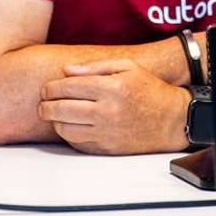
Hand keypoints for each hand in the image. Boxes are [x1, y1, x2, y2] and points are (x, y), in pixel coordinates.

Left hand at [39, 58, 190, 154]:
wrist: (172, 119)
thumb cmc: (149, 89)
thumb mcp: (127, 66)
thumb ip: (95, 67)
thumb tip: (66, 71)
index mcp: (111, 87)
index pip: (67, 87)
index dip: (51, 87)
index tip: (47, 88)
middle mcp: (107, 111)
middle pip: (60, 110)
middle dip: (46, 105)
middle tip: (43, 103)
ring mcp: (107, 133)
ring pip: (65, 129)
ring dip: (54, 121)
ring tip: (56, 114)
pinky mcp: (108, 149)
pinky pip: (77, 143)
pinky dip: (68, 135)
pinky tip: (71, 126)